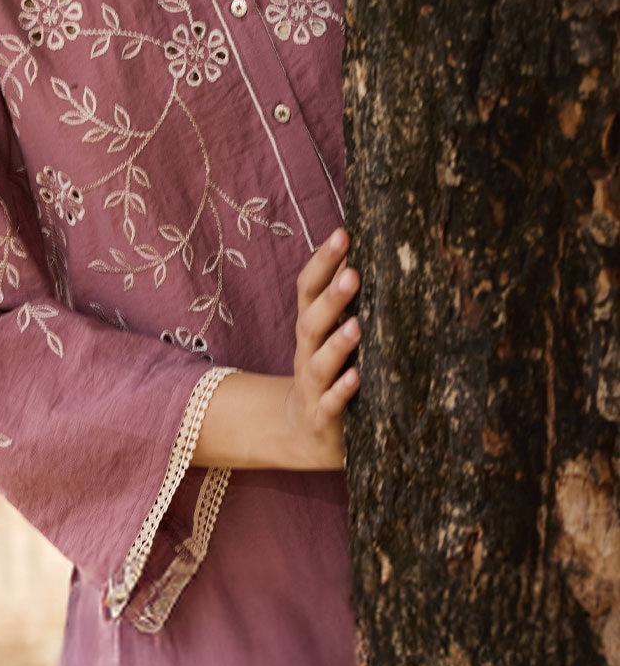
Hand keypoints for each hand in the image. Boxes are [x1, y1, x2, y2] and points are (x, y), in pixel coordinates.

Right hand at [283, 226, 360, 468]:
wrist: (306, 431)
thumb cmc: (329, 370)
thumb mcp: (330, 332)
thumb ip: (341, 298)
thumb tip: (360, 252)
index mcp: (310, 326)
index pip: (308, 288)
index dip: (322, 261)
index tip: (344, 234)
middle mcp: (306, 352)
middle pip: (311, 320)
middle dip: (331, 297)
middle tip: (354, 274)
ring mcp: (312, 386)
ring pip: (319, 362)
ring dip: (337, 344)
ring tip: (357, 326)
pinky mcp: (321, 418)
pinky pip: (330, 405)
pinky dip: (341, 392)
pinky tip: (357, 379)